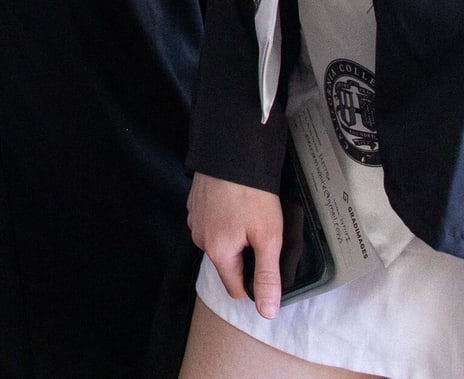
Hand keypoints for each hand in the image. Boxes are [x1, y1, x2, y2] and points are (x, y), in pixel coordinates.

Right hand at [188, 172, 285, 317]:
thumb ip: (267, 276)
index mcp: (217, 252)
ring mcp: (194, 220)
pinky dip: (225, 219)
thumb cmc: (252, 194)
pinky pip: (212, 223)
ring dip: (234, 236)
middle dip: (246, 255)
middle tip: (263, 231)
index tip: (269, 260)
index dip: (256, 282)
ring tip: (250, 214)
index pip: (237, 289)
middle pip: (228, 264)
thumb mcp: (268, 237)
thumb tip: (267, 312)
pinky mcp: (195, 203)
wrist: (231, 150)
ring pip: (219, 243)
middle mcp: (200, 240)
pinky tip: (236, 203)